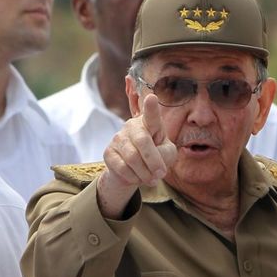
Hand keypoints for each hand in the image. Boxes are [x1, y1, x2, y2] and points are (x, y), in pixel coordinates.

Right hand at [97, 94, 176, 218]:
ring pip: (133, 158)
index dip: (151, 107)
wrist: (134, 170)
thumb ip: (165, 154)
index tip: (151, 98)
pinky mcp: (108, 152)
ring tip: (151, 179)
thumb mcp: (168, 154)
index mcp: (150, 123)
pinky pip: (122, 168)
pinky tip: (137, 177)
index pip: (151, 115)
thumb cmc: (156, 156)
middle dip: (154, 161)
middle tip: (161, 174)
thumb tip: (155, 163)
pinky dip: (134, 178)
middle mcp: (132, 126)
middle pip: (143, 141)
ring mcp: (118, 138)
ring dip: (145, 173)